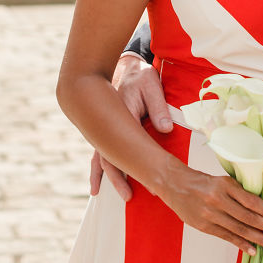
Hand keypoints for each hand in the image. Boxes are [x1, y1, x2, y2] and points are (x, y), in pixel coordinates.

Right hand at [89, 53, 172, 201]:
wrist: (127, 65)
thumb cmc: (141, 76)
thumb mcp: (152, 86)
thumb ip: (159, 107)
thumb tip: (165, 129)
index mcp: (121, 115)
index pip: (126, 146)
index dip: (132, 165)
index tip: (143, 181)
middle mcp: (108, 124)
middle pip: (108, 155)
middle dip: (116, 177)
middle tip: (127, 197)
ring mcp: (104, 127)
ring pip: (101, 154)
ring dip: (104, 174)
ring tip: (98, 192)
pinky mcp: (106, 129)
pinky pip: (100, 150)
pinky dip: (98, 165)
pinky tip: (96, 181)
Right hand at [160, 162, 262, 253]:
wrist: (175, 185)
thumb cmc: (202, 182)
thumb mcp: (221, 181)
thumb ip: (238, 193)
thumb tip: (261, 208)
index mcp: (225, 185)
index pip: (250, 200)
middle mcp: (218, 200)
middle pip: (248, 217)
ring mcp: (211, 215)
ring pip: (240, 230)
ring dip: (259, 238)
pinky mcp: (205, 226)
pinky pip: (227, 237)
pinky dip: (242, 244)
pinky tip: (253, 250)